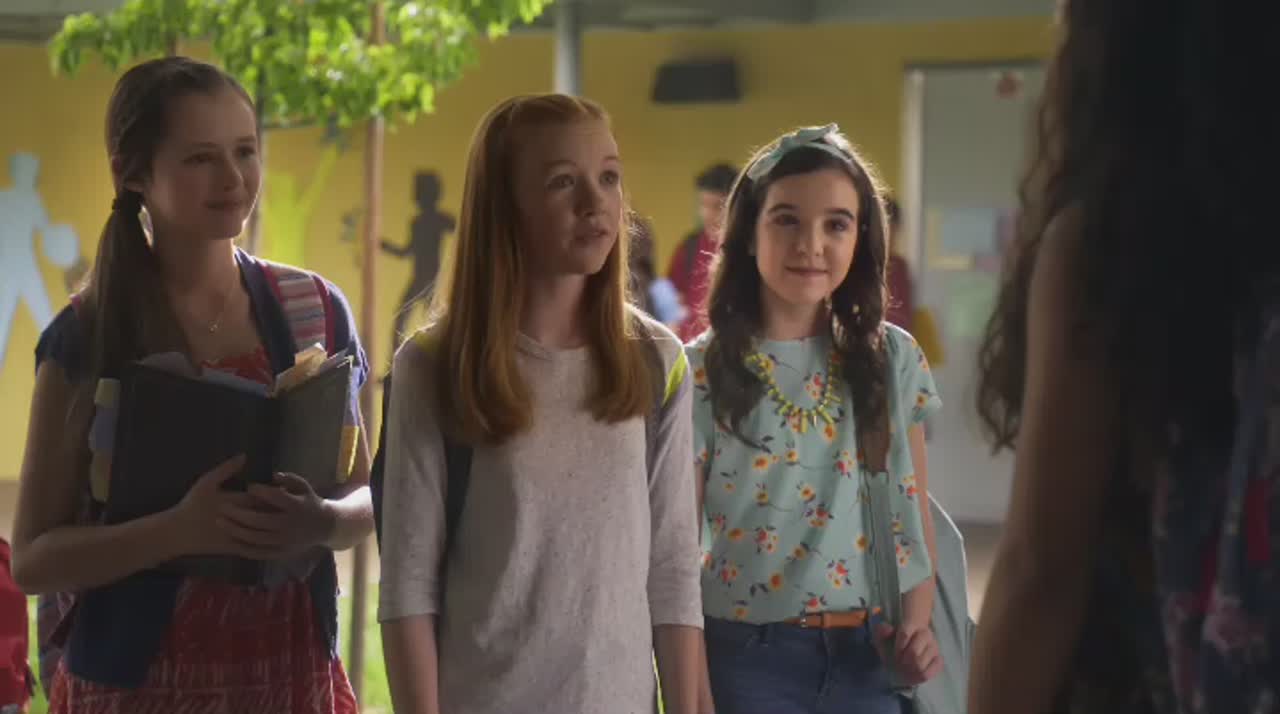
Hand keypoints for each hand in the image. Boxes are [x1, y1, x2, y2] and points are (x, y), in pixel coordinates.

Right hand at [168, 454, 280, 558]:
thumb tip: (244, 456)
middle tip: (288, 503)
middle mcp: (240, 519)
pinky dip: (268, 538)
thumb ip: (226, 469)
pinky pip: (257, 545)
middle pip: (269, 513)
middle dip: (280, 508)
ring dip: (276, 524)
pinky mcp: (236, 549)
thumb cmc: (192, 505)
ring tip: (284, 516)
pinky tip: (273, 533)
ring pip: (266, 530)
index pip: (265, 496)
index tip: (284, 488)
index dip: (276, 492)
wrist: (178, 533)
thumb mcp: (206, 483)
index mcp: (235, 501)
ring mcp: (239, 536)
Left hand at [216, 472, 335, 558]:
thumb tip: (272, 475)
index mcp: (296, 506)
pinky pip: (259, 552)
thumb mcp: (304, 487)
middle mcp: (289, 525)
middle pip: (259, 519)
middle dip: (238, 513)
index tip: (248, 486)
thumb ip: (289, 479)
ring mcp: (284, 541)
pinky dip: (243, 547)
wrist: (324, 528)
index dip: (259, 491)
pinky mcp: (280, 553)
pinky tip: (231, 539)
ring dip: (235, 530)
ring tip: (220, 522)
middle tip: (222, 506)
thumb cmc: (309, 503)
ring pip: (255, 537)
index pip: (275, 497)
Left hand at [874, 622, 942, 685]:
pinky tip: (912, 676)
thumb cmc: (893, 642)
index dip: (897, 647)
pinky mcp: (938, 659)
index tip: (894, 653)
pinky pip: (931, 671)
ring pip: (920, 664)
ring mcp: (934, 647)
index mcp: (912, 624)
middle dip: (902, 661)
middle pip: (913, 653)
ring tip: (904, 670)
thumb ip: (881, 630)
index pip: (904, 634)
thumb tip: (888, 629)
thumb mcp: (882, 635)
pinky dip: (919, 677)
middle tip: (898, 664)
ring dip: (909, 671)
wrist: (906, 646)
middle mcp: (926, 634)